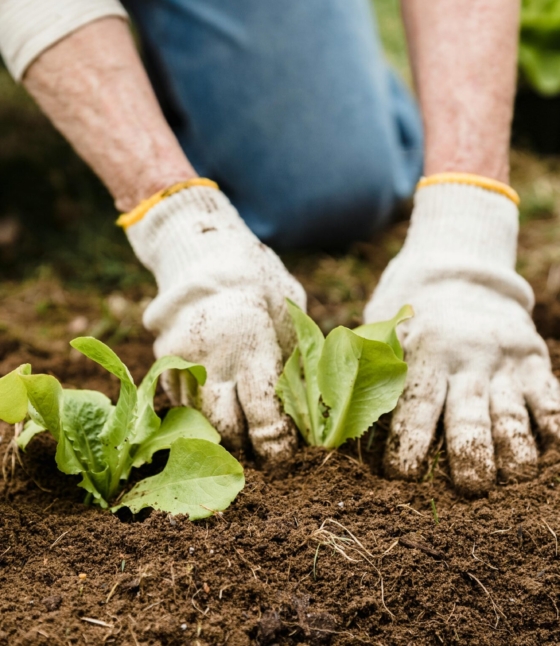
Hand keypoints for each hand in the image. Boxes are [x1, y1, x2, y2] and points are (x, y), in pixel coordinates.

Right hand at [126, 186, 305, 464]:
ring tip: (240, 433)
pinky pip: (181, 401)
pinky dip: (200, 410)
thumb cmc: (260, 284)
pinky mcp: (162, 360)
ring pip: (198, 419)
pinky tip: (217, 404)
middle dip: (245, 447)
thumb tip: (305, 410)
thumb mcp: (289, 315)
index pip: (263, 415)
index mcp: (250, 345)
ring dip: (219, 433)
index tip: (285, 453)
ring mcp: (181, 360)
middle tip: (262, 451)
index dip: (276, 443)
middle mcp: (211, 358)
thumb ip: (293, 361)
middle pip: (224, 427)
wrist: (204, 254)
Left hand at [364, 183, 559, 494]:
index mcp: (422, 352)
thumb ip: (360, 369)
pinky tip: (546, 449)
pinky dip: (552, 428)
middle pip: (469, 418)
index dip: (408, 444)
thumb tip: (326, 420)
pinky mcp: (534, 361)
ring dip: (513, 454)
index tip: (401, 475)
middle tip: (468, 489)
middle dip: (469, 458)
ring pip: (512, 416)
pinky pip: (551, 400)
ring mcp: (503, 361)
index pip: (415, 405)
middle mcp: (465, 358)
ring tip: (508, 477)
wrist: (460, 271)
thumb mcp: (381, 329)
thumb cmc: (409, 314)